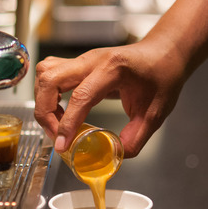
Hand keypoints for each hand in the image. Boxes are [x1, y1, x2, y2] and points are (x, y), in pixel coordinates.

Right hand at [34, 37, 188, 157]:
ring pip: (45, 73)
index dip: (67, 124)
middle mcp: (92, 59)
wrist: (163, 53)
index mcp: (113, 68)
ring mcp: (82, 59)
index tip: (62, 146)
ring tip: (58, 123)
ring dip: (44, 101)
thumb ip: (136, 137)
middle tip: (56, 135)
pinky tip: (61, 110)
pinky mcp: (78, 64)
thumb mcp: (156, 112)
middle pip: (50, 79)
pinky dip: (47, 94)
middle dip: (45, 112)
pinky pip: (50, 74)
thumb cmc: (162, 75)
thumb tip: (115, 155)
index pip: (80, 96)